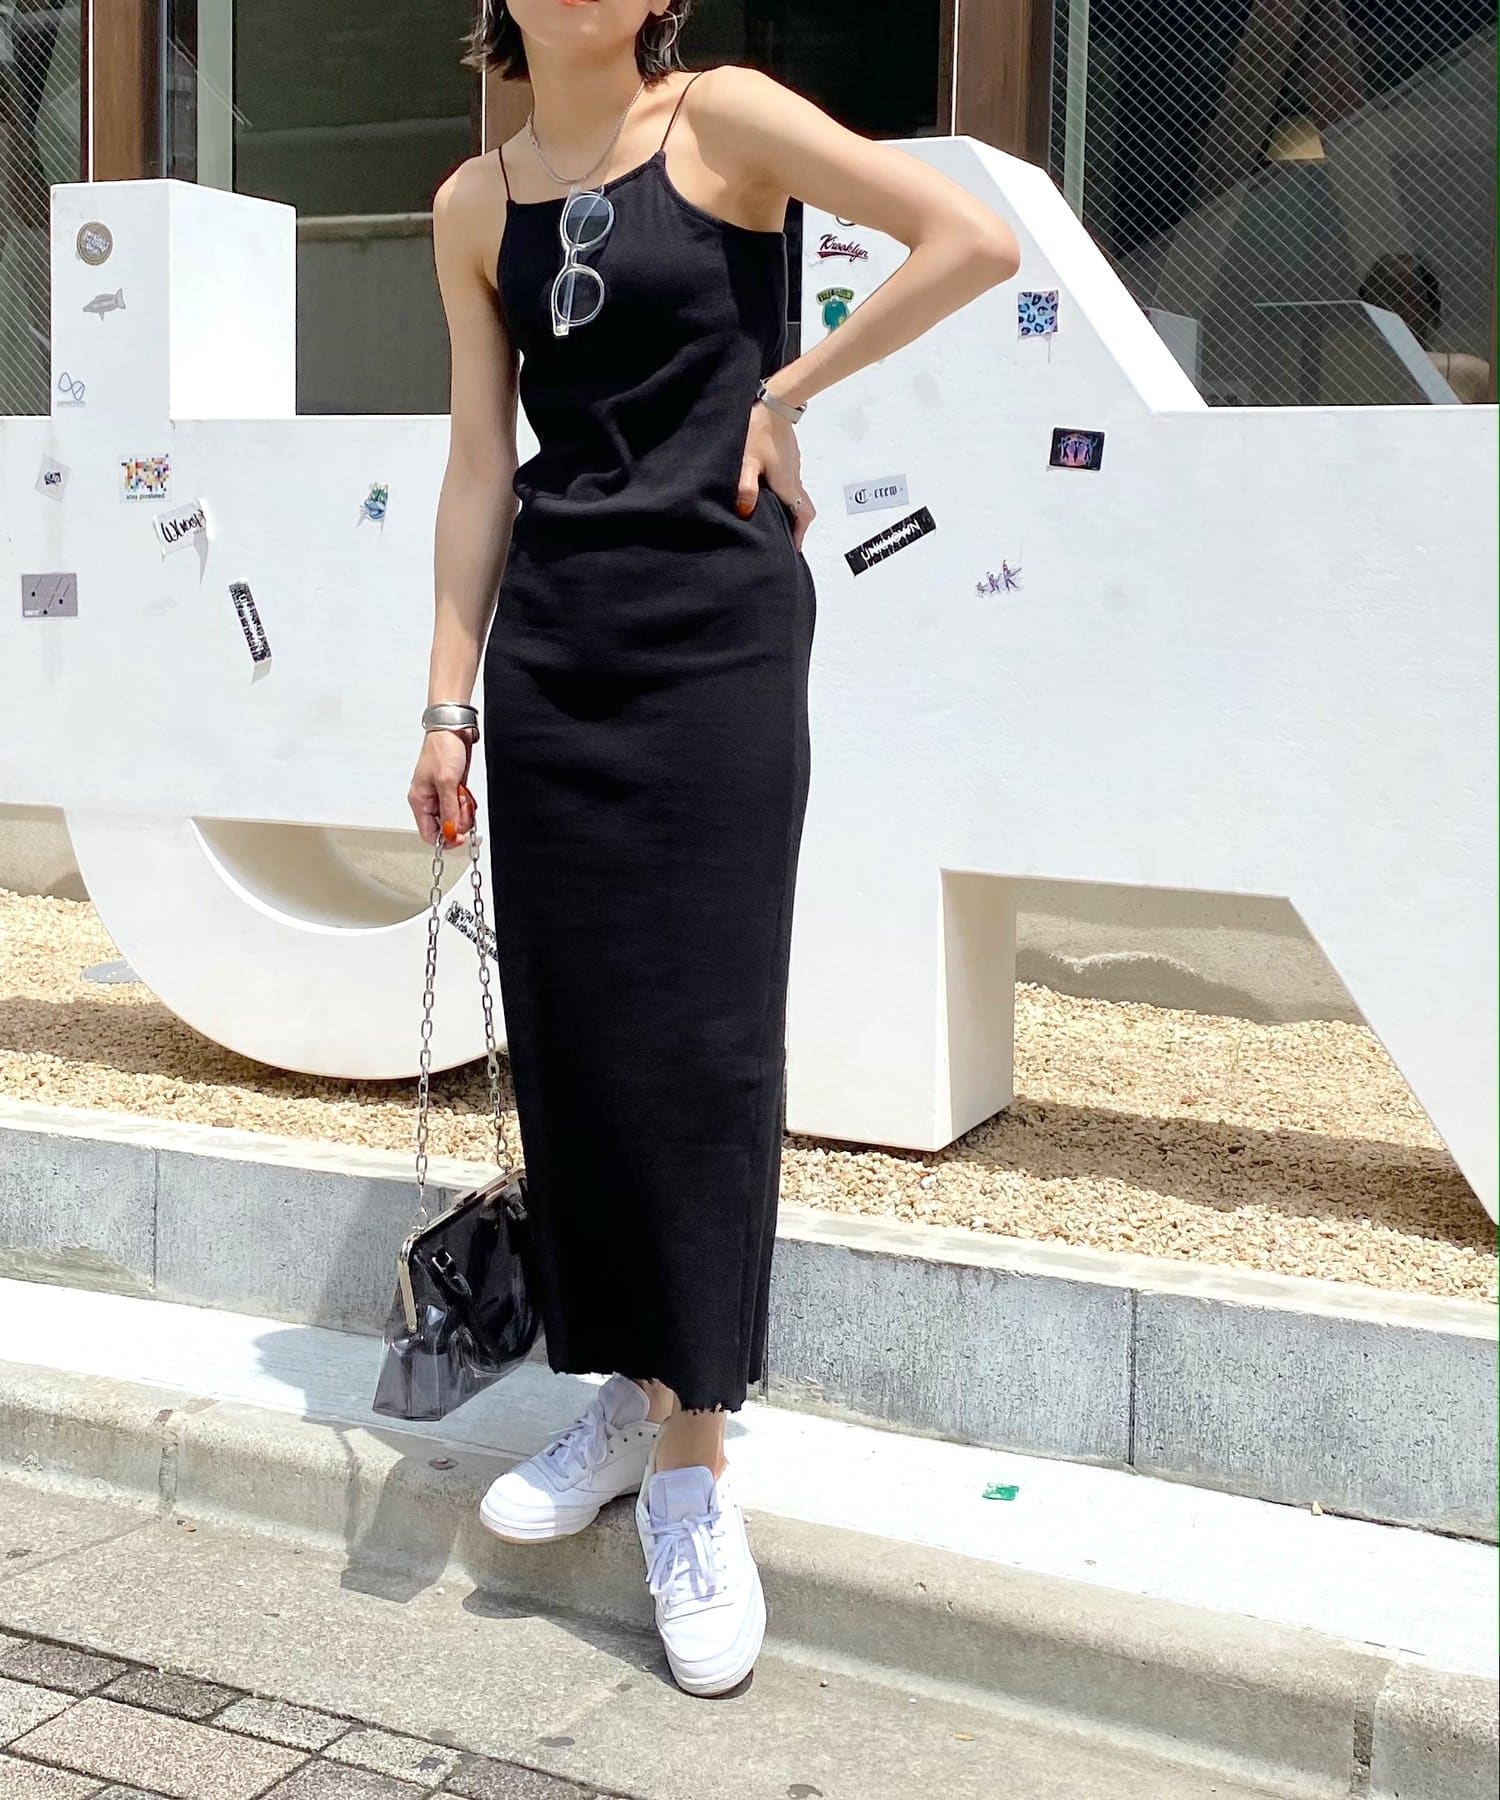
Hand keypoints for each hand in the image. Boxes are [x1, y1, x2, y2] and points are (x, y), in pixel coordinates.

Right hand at [409, 729, 476, 847]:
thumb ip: (449, 809)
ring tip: (464, 795)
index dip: (445, 838)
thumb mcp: (447, 782)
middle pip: (444, 826)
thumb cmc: (442, 749)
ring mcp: (441, 795)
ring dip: (463, 810)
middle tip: (464, 807)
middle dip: (457, 820)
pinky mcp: (452, 789)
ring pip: (454, 817)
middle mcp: (428, 800)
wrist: (453, 730)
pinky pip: (460, 806)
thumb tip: (450, 832)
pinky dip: (466, 803)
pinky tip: (466, 792)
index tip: (459, 836)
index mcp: (420, 800)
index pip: (428, 834)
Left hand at [737, 401, 815, 549]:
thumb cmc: (758, 430)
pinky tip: (772, 492)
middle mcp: (794, 478)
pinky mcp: (790, 458)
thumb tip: (745, 512)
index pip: (802, 515)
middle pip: (804, 508)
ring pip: (798, 495)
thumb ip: (746, 486)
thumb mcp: (747, 461)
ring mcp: (794, 467)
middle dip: (797, 526)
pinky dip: (787, 494)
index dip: (799, 534)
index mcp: (787, 484)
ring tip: (777, 519)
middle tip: (786, 537)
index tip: (793, 548)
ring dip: (791, 509)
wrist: (774, 402)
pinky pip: (793, 482)